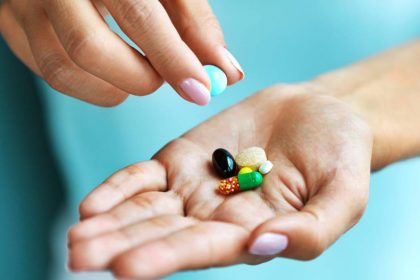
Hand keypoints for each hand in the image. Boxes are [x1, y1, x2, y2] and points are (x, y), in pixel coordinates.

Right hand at [0, 0, 242, 105]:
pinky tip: (111, 70)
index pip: (137, 14)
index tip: (201, 90)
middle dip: (139, 78)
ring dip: (114, 88)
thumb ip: (195, 23)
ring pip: (63, 70)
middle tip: (163, 76)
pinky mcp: (11, 27)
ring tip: (139, 72)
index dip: (173, 58)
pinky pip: (50, 73)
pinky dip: (90, 84)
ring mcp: (20, 4)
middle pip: (89, 49)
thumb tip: (227, 72)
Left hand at [68, 84, 372, 277]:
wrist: (321, 114)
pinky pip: (144, 177)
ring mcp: (194, 188)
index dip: (167, 257)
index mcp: (250, 234)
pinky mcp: (181, 159)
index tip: (126, 268)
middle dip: (121, 246)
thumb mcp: (344, 197)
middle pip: (163, 235)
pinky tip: (91, 205)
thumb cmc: (340, 157)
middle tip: (80, 257)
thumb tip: (261, 243)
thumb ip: (311, 230)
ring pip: (145, 210)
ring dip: (111, 222)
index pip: (203, 250)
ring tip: (76, 237)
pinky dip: (119, 188)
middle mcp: (214, 218)